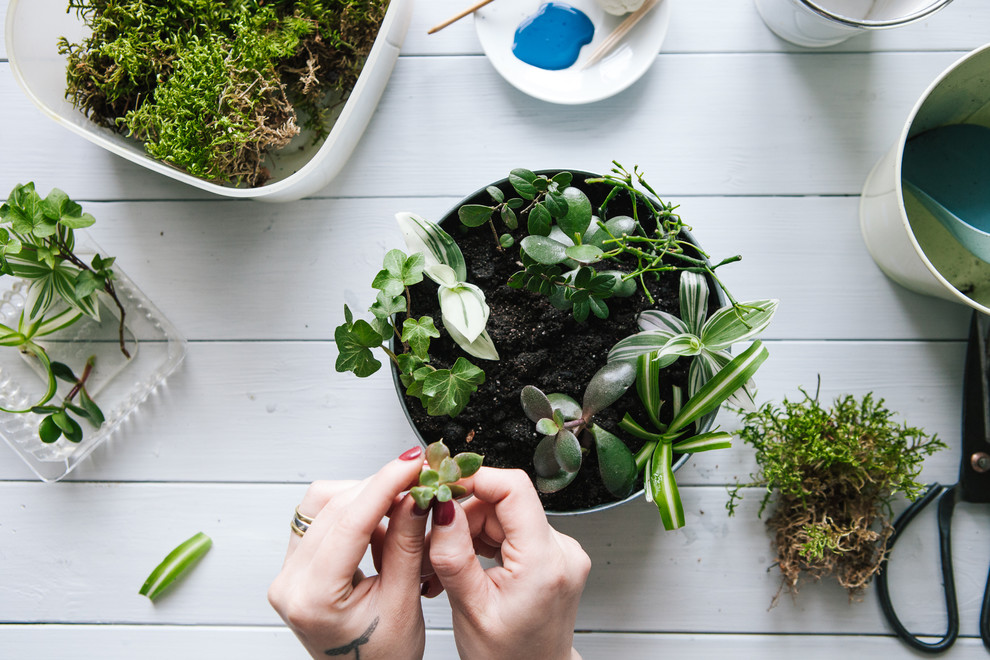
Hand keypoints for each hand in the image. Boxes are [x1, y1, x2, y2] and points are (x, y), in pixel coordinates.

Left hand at [268, 447, 428, 659]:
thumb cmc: (382, 659)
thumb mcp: (403, 602)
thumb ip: (407, 544)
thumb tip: (415, 496)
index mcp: (312, 598)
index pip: (349, 521)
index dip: (385, 484)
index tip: (412, 463)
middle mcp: (289, 583)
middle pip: (333, 506)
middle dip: (380, 486)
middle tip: (418, 478)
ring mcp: (288, 572)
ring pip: (324, 504)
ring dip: (366, 496)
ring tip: (403, 508)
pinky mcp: (296, 565)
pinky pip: (321, 518)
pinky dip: (354, 510)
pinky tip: (381, 522)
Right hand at [427, 467, 590, 659]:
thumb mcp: (469, 609)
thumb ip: (453, 554)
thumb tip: (441, 508)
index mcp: (545, 563)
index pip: (514, 489)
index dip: (475, 478)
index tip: (443, 484)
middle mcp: (562, 551)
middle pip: (504, 503)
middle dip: (464, 517)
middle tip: (434, 545)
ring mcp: (561, 552)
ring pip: (505, 515)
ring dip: (470, 531)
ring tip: (449, 565)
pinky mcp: (554, 555)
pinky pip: (513, 530)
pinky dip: (485, 541)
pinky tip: (469, 563)